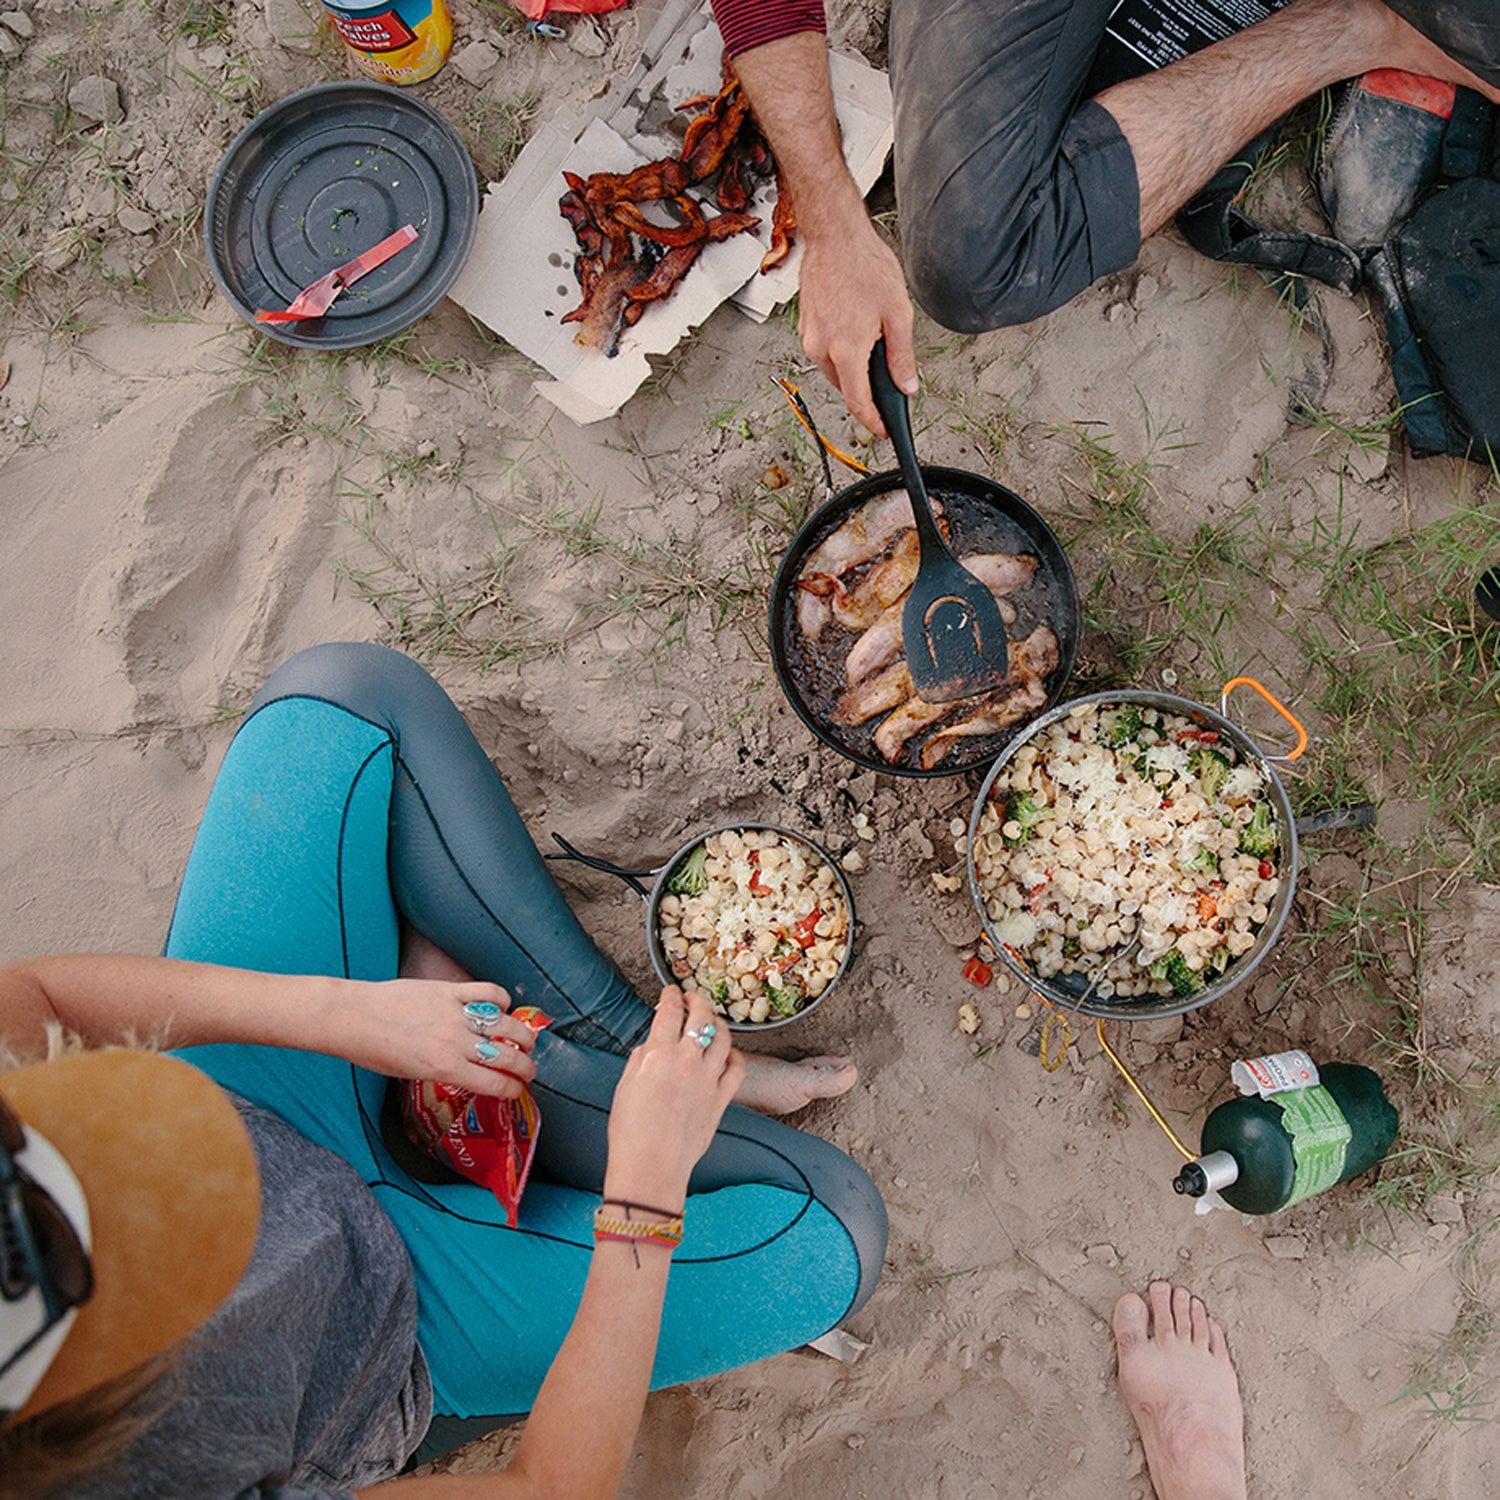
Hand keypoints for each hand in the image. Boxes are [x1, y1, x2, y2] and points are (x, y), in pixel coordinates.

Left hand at [328, 977, 537, 1099]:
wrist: (353, 1017)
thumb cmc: (373, 1050)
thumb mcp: (410, 1074)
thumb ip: (443, 1072)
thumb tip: (467, 1069)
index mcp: (444, 1070)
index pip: (495, 1084)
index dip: (514, 1089)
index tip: (518, 1089)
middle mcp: (455, 1043)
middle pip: (508, 1056)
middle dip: (526, 1066)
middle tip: (529, 1069)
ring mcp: (454, 1014)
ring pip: (507, 1024)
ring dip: (523, 1035)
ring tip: (526, 1040)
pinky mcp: (449, 990)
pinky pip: (488, 992)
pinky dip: (502, 999)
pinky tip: (502, 1006)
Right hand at [603, 986, 743, 1209]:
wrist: (650, 1168)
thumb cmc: (630, 1133)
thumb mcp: (625, 1086)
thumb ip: (641, 1058)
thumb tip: (652, 1045)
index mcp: (658, 1054)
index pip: (669, 1011)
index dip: (670, 995)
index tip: (670, 992)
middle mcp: (687, 1061)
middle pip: (701, 1015)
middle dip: (697, 1000)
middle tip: (692, 998)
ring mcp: (708, 1079)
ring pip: (723, 1037)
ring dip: (717, 1023)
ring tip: (711, 1021)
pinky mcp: (721, 1099)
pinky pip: (736, 1068)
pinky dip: (734, 1055)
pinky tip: (728, 1053)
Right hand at [798, 214, 916, 437]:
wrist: (834, 236)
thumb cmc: (864, 266)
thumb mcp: (898, 314)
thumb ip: (902, 356)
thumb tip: (906, 386)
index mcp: (846, 350)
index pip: (858, 402)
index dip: (873, 422)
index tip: (883, 430)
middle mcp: (822, 349)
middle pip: (846, 388)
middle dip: (866, 390)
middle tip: (889, 380)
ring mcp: (810, 337)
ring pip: (835, 369)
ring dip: (854, 368)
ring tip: (874, 341)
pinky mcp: (805, 325)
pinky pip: (825, 350)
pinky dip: (842, 350)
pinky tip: (857, 327)